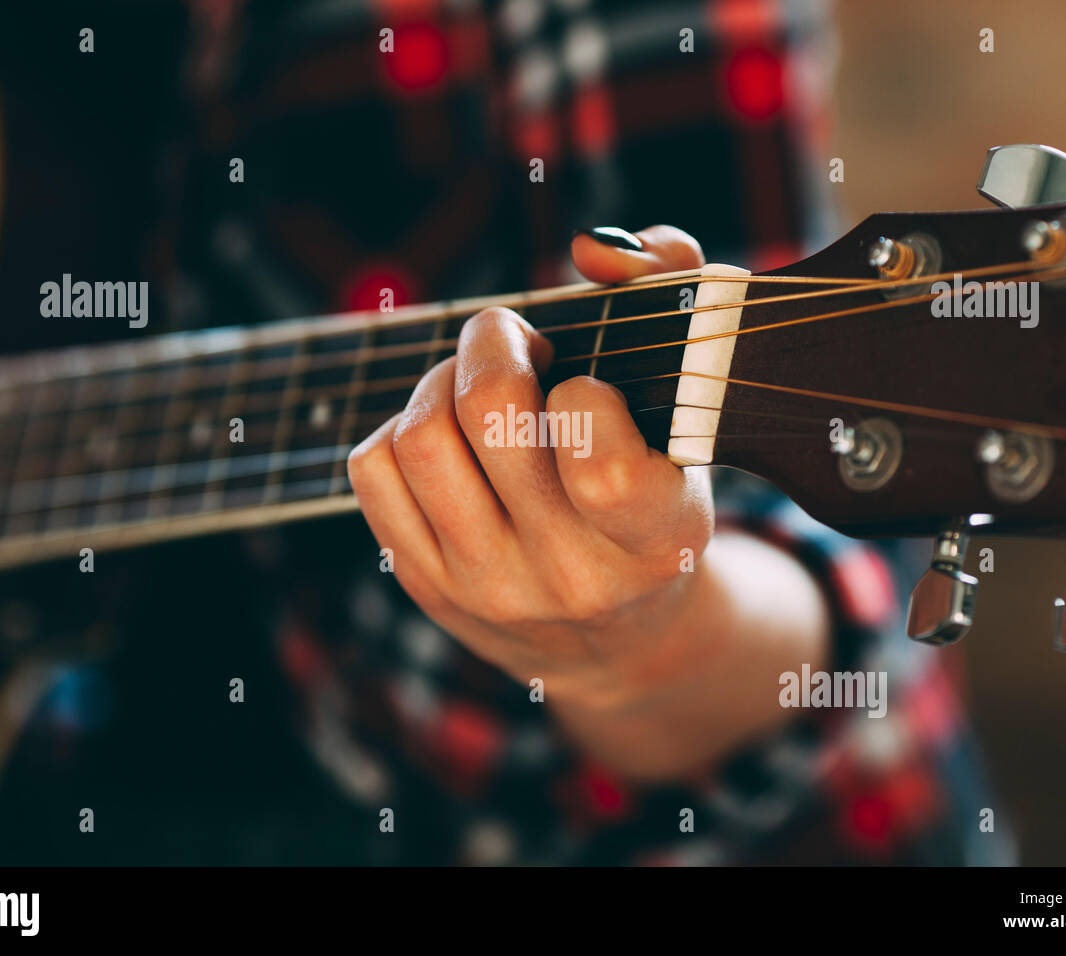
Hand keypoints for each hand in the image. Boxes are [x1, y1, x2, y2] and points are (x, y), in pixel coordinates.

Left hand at [348, 226, 828, 779]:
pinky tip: (444, 436)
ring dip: (440, 381)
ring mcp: (488, 586)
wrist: (615, 638)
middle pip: (489, 417)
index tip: (586, 385)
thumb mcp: (692, 411)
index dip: (580, 390)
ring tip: (475, 385)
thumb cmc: (655, 494)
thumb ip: (673, 289)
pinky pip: (372, 473)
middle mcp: (570, 574)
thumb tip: (588, 249)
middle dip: (493, 341)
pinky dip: (398, 429)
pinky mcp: (426, 587)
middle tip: (512, 340)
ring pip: (419, 439)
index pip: (597, 457)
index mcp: (653, 534)